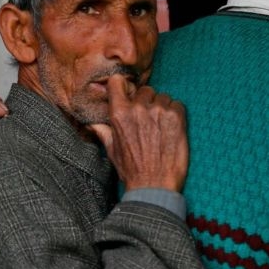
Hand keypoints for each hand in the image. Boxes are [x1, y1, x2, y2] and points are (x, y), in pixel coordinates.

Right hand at [88, 74, 188, 191]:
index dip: (124, 86)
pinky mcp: (176, 118)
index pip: (117, 81)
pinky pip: (177, 105)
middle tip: (149, 120)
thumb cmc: (132, 169)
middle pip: (145, 90)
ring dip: (163, 108)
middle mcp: (137, 109)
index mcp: (119, 114)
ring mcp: (158, 111)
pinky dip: (176, 114)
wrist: (155, 186)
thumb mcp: (111, 150)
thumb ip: (102, 131)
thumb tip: (90, 123)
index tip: (129, 93)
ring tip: (161, 128)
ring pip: (163, 97)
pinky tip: (172, 130)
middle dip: (147, 102)